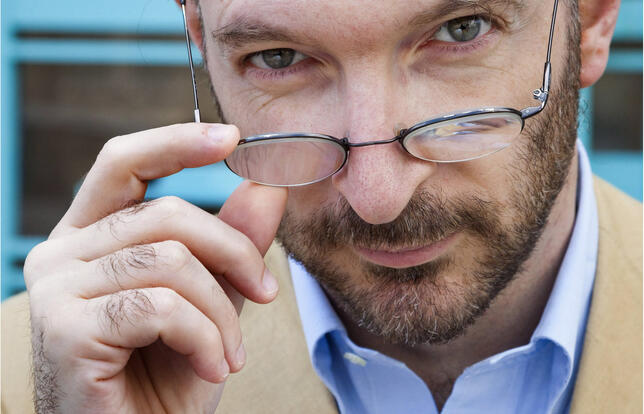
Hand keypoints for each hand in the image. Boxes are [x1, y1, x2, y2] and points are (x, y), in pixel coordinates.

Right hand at [23, 123, 287, 412]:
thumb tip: (267, 186)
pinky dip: (205, 337)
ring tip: (230, 353)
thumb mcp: (209, 300)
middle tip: (266, 293)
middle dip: (234, 253)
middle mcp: (60, 253)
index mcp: (90, 237)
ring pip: (171, 261)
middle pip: (167, 215)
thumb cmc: (166, 375)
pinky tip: (211, 367)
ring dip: (221, 312)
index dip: (177, 142)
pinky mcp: (64, 327)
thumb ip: (231, 243)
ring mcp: (55, 288)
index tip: (233, 137)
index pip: (124, 163)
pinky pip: (161, 306)